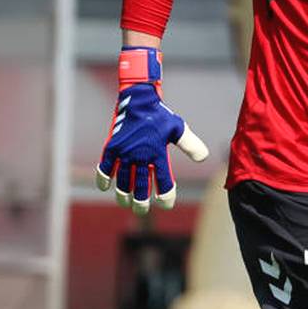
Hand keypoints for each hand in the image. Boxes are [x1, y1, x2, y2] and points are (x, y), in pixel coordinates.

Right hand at [96, 47, 208, 213]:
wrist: (139, 97)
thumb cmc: (160, 115)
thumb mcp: (178, 128)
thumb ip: (190, 144)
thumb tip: (203, 158)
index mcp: (157, 153)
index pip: (162, 182)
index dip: (165, 196)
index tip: (166, 204)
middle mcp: (140, 155)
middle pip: (139, 187)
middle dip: (141, 202)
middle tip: (142, 210)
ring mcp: (124, 152)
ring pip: (122, 181)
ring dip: (124, 194)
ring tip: (125, 202)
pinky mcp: (112, 146)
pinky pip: (105, 166)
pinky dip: (103, 177)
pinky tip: (105, 187)